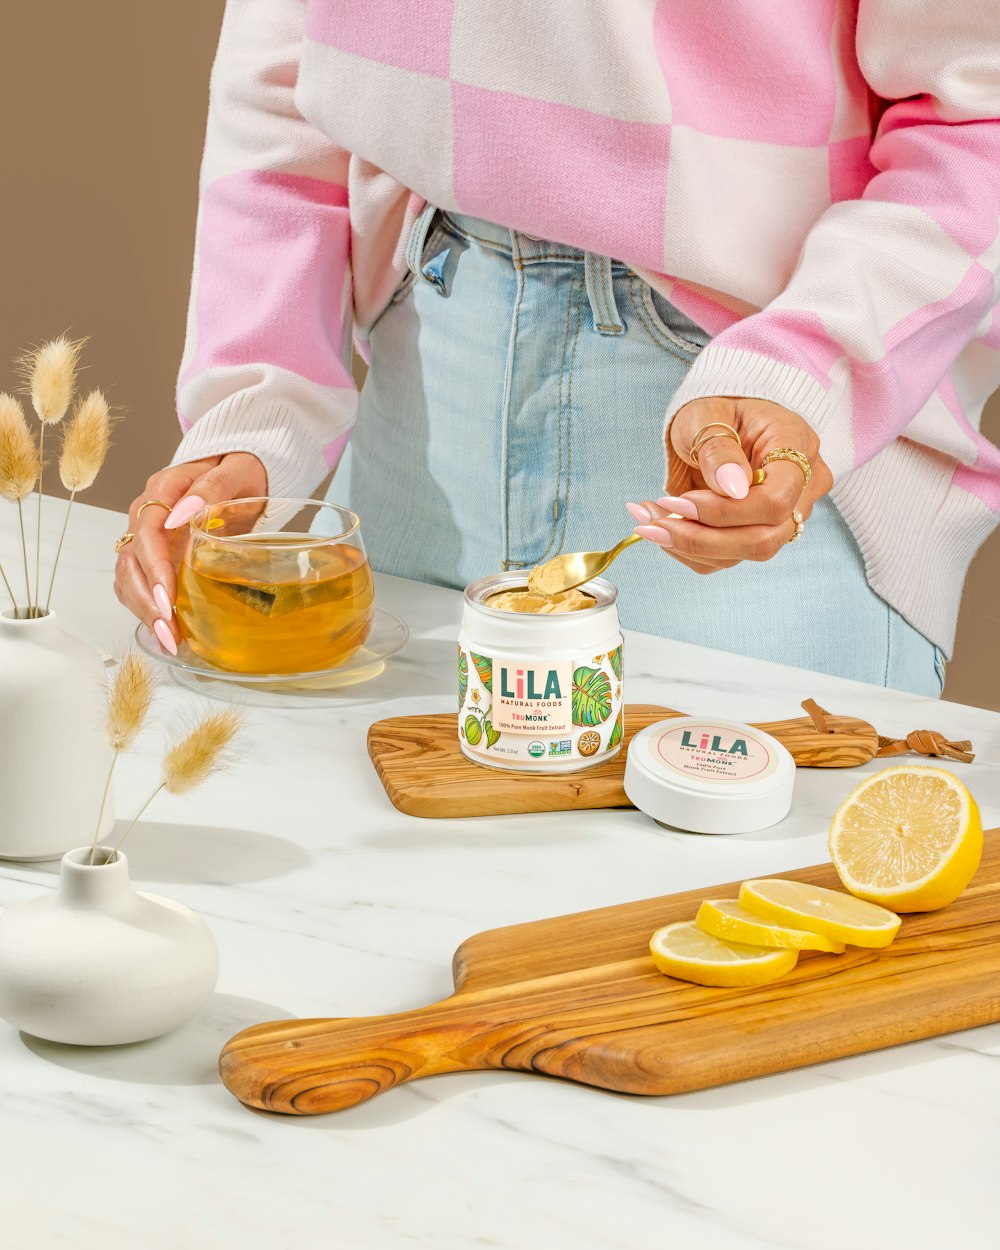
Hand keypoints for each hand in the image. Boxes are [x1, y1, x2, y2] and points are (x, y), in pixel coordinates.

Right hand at [114, 452, 267, 651]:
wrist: (238, 470)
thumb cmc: (239, 470)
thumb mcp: (234, 471)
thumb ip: (210, 488)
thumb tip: (183, 514)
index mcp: (164, 489)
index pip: (147, 531)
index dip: (154, 566)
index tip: (169, 596)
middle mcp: (146, 513)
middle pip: (130, 559)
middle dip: (147, 599)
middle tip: (167, 629)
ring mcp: (146, 534)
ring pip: (128, 575)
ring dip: (144, 609)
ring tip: (167, 639)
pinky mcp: (152, 552)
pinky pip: (138, 581)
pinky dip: (146, 607)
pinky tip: (165, 630)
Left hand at [627, 397, 832, 573]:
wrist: (714, 423)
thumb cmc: (715, 411)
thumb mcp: (708, 415)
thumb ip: (720, 449)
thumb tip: (733, 489)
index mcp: (798, 449)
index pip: (776, 501)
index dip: (725, 511)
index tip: (678, 502)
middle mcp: (800, 491)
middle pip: (763, 539)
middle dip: (701, 538)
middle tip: (652, 524)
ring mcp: (782, 519)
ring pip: (740, 555)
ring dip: (685, 544)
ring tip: (646, 520)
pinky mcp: (755, 535)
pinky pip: (723, 558)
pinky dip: (685, 549)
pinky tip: (658, 525)